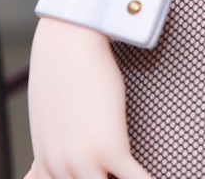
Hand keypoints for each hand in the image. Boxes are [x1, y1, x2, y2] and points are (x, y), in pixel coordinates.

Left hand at [26, 18, 153, 178]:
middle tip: (119, 174)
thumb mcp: (45, 119)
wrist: (69, 39)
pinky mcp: (111, 148)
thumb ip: (49, 148)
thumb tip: (39, 167)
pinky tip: (165, 177)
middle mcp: (62, 168)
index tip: (103, 177)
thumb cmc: (60, 70)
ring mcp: (85, 161)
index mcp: (46, 163)